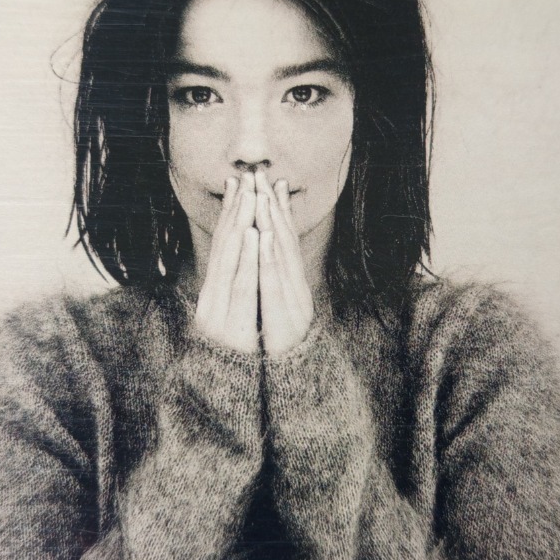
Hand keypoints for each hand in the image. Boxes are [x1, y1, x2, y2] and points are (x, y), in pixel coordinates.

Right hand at [193, 173, 258, 352]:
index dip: (230, 214)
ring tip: (249, 197)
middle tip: (245, 177)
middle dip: (235, 210)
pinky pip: (239, 286)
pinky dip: (245, 258)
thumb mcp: (231, 326)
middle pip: (223, 247)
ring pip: (229, 261)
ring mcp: (217, 312)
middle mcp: (211, 298)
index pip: (222, 247)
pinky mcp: (230, 325)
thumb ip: (231, 297)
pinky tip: (252, 237)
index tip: (239, 184)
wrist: (219, 403)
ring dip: (238, 225)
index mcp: (213, 296)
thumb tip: (237, 273)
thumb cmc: (230, 364)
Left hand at [255, 170, 313, 355]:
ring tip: (264, 196)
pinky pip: (274, 283)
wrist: (294, 386)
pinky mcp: (284, 319)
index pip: (286, 242)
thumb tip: (269, 251)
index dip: (278, 210)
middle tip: (264, 174)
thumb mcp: (278, 311)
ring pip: (282, 257)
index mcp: (293, 288)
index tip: (270, 180)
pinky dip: (269, 258)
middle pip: (285, 243)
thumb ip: (275, 282)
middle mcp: (296, 291)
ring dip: (273, 223)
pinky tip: (263, 237)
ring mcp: (293, 304)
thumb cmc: (282, 348)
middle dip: (273, 207)